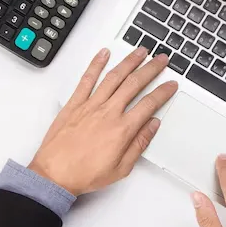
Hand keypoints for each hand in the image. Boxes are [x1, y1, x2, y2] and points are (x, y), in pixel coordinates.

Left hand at [28, 47, 177, 195]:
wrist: (54, 174)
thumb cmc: (84, 174)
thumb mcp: (121, 168)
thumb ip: (139, 144)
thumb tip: (153, 126)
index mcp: (122, 129)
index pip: (149, 104)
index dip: (163, 92)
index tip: (171, 84)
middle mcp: (108, 113)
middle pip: (134, 84)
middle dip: (151, 69)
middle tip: (161, 59)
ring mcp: (90, 106)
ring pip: (114, 77)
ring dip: (129, 62)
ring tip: (140, 51)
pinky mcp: (74, 104)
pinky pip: (87, 79)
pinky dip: (96, 64)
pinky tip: (104, 54)